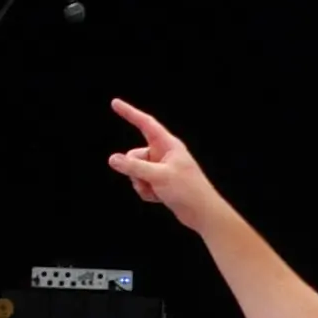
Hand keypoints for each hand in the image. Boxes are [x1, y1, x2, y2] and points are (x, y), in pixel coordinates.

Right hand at [106, 99, 226, 229]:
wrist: (204, 214)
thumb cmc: (188, 191)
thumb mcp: (158, 176)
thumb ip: (134, 167)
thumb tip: (112, 159)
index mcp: (169, 145)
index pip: (146, 124)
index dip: (130, 113)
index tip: (115, 103)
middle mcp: (164, 154)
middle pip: (134, 154)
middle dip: (134, 170)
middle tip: (149, 181)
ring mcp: (162, 169)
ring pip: (135, 171)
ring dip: (141, 184)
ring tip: (158, 191)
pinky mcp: (161, 182)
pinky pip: (142, 183)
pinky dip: (147, 192)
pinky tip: (160, 198)